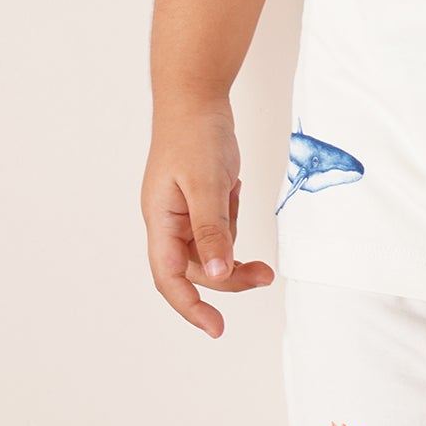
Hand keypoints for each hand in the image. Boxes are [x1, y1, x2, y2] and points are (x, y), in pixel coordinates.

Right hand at [142, 103, 274, 337]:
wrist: (197, 98)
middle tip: (265, 278)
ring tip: (264, 258)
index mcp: (160, 221)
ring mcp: (185, 211)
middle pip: (196, 267)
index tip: (215, 327)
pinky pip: (220, 226)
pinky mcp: (203, 200)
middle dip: (229, 278)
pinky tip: (238, 190)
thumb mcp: (206, 183)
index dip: (189, 306)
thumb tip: (218, 273)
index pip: (169, 277)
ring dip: (235, 255)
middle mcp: (169, 222)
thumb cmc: (194, 136)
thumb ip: (212, 228)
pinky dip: (234, 222)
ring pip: (211, 249)